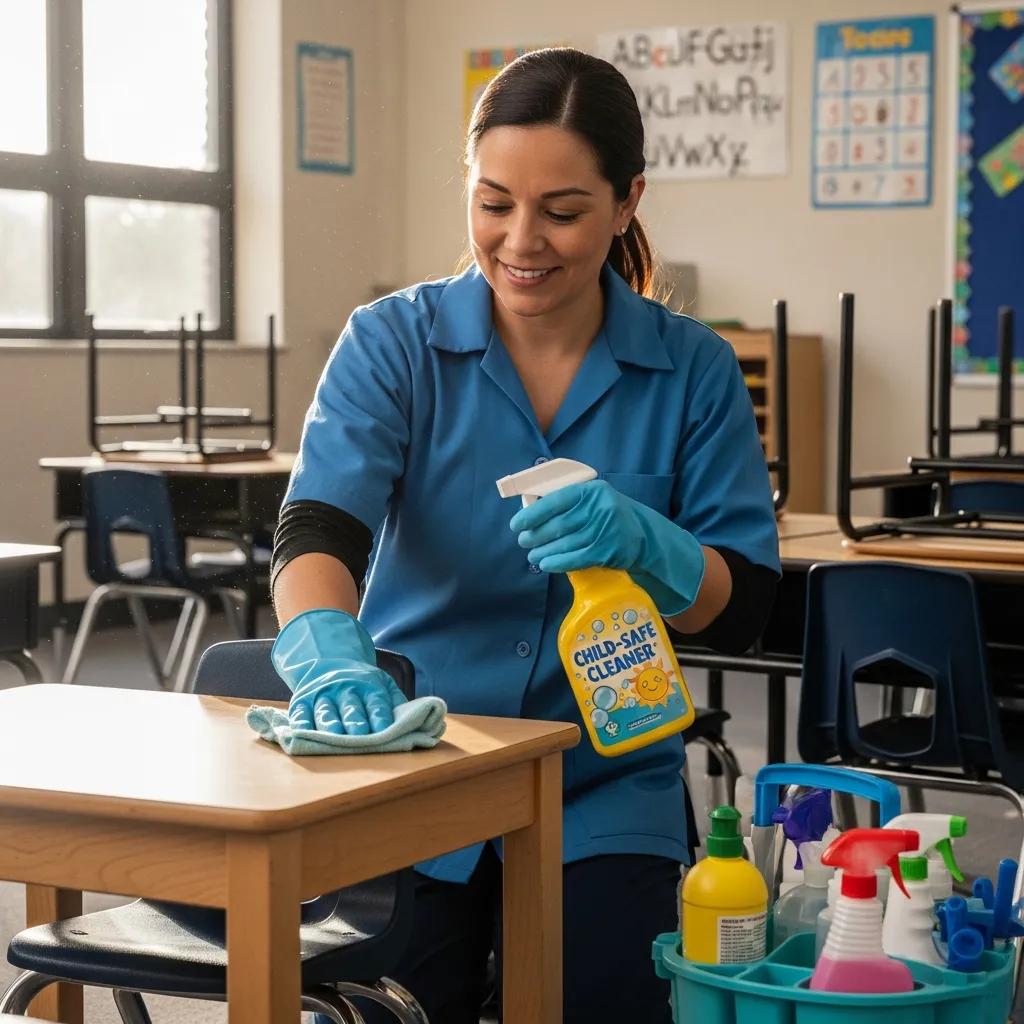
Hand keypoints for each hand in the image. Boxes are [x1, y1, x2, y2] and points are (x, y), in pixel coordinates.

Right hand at [272, 608, 406, 734]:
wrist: (329, 660)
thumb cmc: (362, 682)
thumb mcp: (383, 683)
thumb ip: (397, 702)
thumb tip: (415, 720)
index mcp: (369, 687)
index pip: (377, 702)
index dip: (380, 716)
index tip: (385, 731)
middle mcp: (345, 690)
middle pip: (351, 708)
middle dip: (356, 722)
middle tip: (360, 735)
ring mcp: (322, 695)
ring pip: (326, 711)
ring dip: (330, 725)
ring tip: (334, 737)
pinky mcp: (302, 702)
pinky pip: (300, 714)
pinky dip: (301, 724)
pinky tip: (302, 734)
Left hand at [510, 480, 705, 615]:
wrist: (644, 535)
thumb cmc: (608, 515)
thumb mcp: (593, 500)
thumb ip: (567, 503)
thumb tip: (530, 512)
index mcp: (592, 490)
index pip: (556, 500)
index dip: (533, 513)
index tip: (517, 524)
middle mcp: (599, 508)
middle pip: (558, 525)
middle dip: (535, 535)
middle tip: (523, 541)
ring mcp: (605, 530)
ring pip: (565, 543)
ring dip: (543, 551)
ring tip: (532, 555)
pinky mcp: (608, 551)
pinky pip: (576, 558)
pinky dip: (558, 562)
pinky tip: (545, 564)